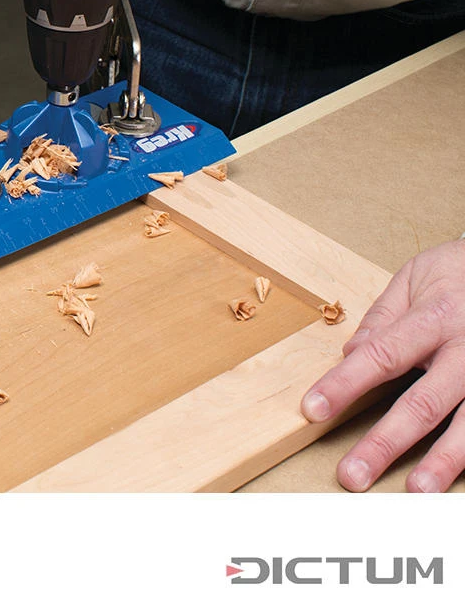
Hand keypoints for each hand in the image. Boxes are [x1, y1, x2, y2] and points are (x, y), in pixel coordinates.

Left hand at [301, 239, 464, 491]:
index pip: (381, 355)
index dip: (344, 384)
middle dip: (385, 441)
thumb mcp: (415, 277)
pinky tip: (454, 479)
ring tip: (415, 491)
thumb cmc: (459, 271)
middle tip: (352, 474)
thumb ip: (384, 317)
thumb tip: (351, 352)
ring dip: (441, 462)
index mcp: (435, 317)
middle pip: (423, 403)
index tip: (313, 409)